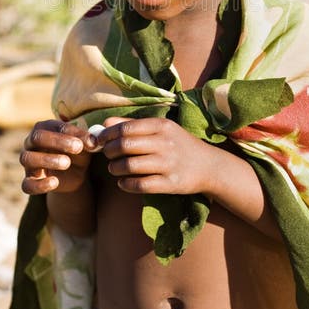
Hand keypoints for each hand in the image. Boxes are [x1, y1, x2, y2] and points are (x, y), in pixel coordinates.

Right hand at [20, 119, 96, 194]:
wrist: (74, 174)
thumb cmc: (77, 152)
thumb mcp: (84, 146)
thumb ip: (87, 142)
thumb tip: (93, 141)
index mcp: (44, 128)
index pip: (52, 126)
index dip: (68, 131)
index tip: (85, 140)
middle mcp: (31, 142)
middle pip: (36, 137)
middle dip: (57, 141)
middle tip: (77, 147)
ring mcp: (28, 162)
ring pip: (27, 158)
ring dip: (47, 160)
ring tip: (67, 163)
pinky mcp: (28, 181)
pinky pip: (27, 184)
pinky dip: (39, 185)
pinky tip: (54, 182)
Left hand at [97, 117, 217, 195]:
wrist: (209, 166)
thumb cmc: (179, 144)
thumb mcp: (161, 129)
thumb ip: (133, 124)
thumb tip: (105, 123)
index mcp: (162, 126)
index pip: (126, 128)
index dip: (107, 135)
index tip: (99, 140)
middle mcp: (165, 143)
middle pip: (125, 146)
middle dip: (109, 151)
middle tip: (106, 155)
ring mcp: (168, 164)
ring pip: (130, 166)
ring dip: (115, 168)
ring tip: (113, 168)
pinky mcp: (171, 184)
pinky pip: (141, 185)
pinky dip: (126, 185)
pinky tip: (123, 183)